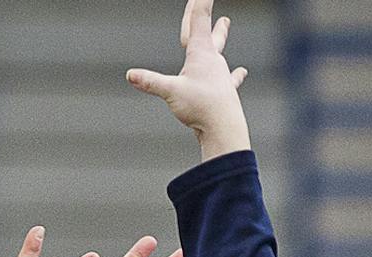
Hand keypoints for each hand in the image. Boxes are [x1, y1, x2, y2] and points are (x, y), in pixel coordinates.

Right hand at [127, 0, 251, 159]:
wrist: (225, 128)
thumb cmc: (201, 107)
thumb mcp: (171, 92)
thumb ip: (151, 82)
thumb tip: (130, 75)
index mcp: (200, 53)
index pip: (198, 21)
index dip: (199, 3)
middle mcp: (213, 60)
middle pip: (208, 30)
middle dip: (202, 14)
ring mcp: (221, 75)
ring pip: (219, 50)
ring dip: (220, 35)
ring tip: (225, 24)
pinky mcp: (226, 91)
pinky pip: (230, 78)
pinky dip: (234, 74)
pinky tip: (241, 72)